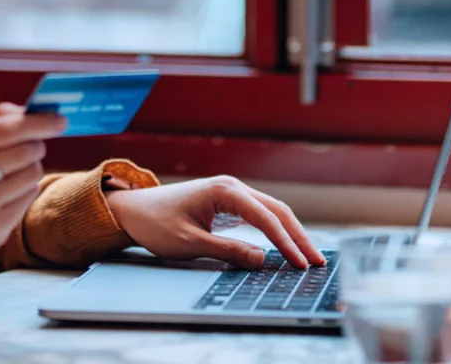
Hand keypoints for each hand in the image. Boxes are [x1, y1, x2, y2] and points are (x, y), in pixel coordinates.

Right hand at [0, 103, 66, 269]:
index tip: (60, 120)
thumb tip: (26, 111)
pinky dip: (26, 190)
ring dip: (32, 168)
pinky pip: (28, 198)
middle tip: (32, 146)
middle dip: (36, 145)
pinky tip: (10, 192)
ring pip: (30, 175)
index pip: (3, 130)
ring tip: (15, 172)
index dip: (37, 122)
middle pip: (23, 152)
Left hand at [104, 175, 326, 269]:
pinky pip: (261, 215)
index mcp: (224, 191)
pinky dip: (277, 230)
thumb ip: (227, 251)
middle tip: (316, 262)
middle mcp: (233, 187)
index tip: (300, 263)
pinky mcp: (230, 203)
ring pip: (272, 211)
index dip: (286, 242)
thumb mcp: (190, 243)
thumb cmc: (157, 224)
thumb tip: (262, 259)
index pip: (266, 218)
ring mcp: (232, 193)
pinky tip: (287, 246)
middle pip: (277, 210)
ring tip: (309, 257)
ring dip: (291, 233)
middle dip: (298, 237)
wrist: (134, 211)